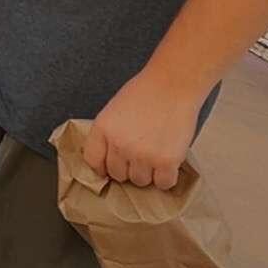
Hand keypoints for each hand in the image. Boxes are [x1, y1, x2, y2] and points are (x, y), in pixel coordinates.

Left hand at [83, 69, 200, 189]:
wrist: (174, 83)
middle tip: (141, 154)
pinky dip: (166, 177)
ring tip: (156, 154)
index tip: (112, 165)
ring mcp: (143, 155)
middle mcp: (119, 145)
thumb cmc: (146, 92)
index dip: (103, 166)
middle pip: (118, 175)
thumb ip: (108, 134)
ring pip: (139, 181)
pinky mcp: (166, 162)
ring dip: (148, 173)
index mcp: (103, 129)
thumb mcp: (114, 109)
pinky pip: (162, 183)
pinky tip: (168, 162)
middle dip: (128, 167)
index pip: (93, 161)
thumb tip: (108, 163)